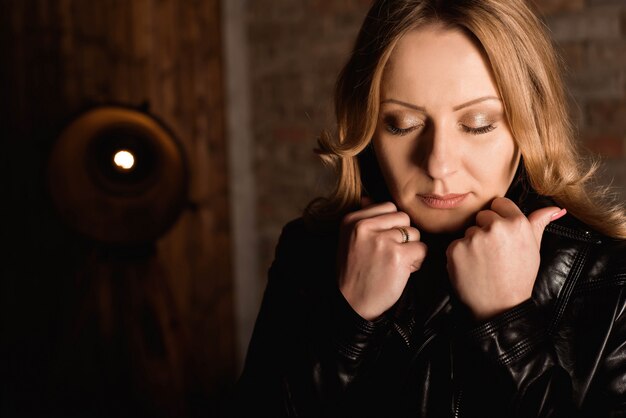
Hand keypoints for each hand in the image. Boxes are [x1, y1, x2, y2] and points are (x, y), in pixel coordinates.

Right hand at [338, 198, 426, 320]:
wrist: (352, 304)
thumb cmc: (354, 272)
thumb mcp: (350, 240)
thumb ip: (363, 218)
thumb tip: (368, 197)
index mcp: (352, 220)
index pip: (388, 207)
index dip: (391, 225)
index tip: (382, 242)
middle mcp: (365, 227)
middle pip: (404, 218)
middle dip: (403, 236)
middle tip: (390, 254)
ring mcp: (382, 240)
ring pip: (414, 233)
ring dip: (411, 249)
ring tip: (394, 263)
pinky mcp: (398, 256)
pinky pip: (422, 249)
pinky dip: (417, 262)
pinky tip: (402, 271)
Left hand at [446, 197, 565, 320]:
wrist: (500, 306)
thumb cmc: (519, 278)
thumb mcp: (534, 249)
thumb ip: (539, 224)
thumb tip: (555, 209)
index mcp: (517, 223)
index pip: (500, 202)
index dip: (499, 216)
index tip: (501, 232)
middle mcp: (495, 227)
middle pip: (482, 215)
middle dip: (486, 229)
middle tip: (494, 252)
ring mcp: (474, 238)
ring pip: (469, 230)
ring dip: (473, 242)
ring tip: (484, 262)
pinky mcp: (456, 248)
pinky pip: (456, 244)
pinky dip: (460, 254)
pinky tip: (472, 267)